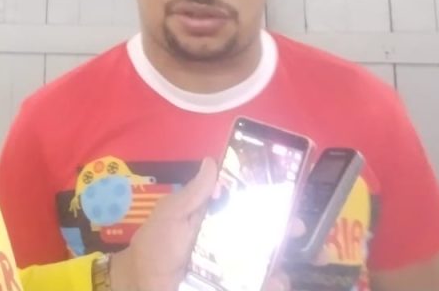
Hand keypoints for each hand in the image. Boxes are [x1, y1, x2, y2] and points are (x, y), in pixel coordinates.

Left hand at [107, 159, 301, 290]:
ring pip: (268, 265)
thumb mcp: (172, 214)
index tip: (290, 198)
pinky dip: (270, 285)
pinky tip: (273, 283)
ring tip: (281, 273)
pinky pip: (258, 285)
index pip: (250, 208)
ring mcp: (233, 270)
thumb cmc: (156, 245)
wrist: (141, 283)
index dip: (272, 204)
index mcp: (217, 220)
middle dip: (287, 234)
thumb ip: (193, 194)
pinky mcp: (232, 286)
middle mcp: (230, 244)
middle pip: (267, 237)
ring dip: (281, 266)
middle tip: (298, 230)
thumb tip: (212, 161)